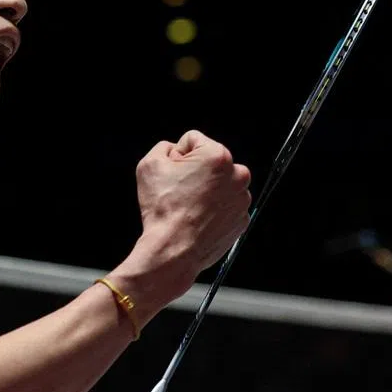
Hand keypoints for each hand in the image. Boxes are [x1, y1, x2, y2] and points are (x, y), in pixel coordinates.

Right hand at [131, 129, 251, 297]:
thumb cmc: (163, 210)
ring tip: (187, 207)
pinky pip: (225, 206)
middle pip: (210, 162)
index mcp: (218, 156)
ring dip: (205, 191)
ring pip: (219, 184)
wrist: (173, 250)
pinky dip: (213, 209)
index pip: (193, 141)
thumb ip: (163, 147)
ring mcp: (241, 200)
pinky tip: (196, 218)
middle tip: (178, 191)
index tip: (172, 173)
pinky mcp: (241, 220)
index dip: (176, 155)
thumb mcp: (149, 165)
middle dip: (194, 172)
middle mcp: (237, 175)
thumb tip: (173, 151)